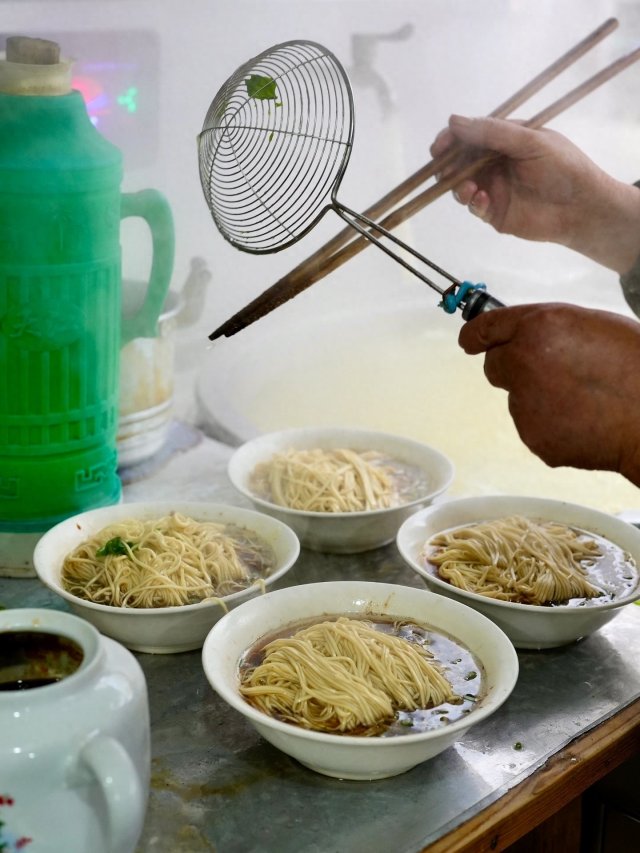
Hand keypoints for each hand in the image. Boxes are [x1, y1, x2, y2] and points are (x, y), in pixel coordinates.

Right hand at [431, 116, 639, 274]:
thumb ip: (492, 132)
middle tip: (444, 170)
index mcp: (505, 140)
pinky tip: (482, 200)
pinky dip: (473, 203)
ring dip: (457, 186)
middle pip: (460, 162)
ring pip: (461, 186)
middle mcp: (495, 163)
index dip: (452, 139)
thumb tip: (453, 121)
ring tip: (468, 189)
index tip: (440, 146)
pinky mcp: (494, 212)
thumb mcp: (529, 140)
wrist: (582, 207)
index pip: (471, 135)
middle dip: (448, 166)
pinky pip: (474, 207)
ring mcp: (493, 188)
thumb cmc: (563, 167)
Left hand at [458, 302, 639, 485]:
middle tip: (550, 374)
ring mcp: (524, 404)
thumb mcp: (592, 325)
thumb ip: (549, 330)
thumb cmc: (636, 364)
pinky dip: (552, 426)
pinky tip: (584, 421)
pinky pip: (534, 427)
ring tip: (583, 400)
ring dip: (538, 398)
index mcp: (539, 327)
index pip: (486, 328)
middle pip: (494, 367)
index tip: (469, 341)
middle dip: (513, 368)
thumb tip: (524, 338)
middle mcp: (522, 362)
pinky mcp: (534, 437)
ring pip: (518, 399)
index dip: (476, 335)